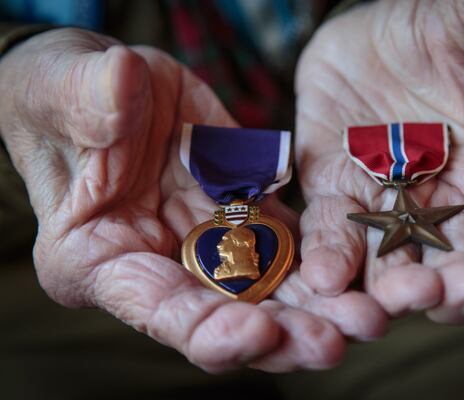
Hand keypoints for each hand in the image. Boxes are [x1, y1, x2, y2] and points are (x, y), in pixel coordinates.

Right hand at [0, 28, 386, 371]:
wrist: (114, 87)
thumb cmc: (68, 95)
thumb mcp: (65, 90)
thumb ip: (90, 100)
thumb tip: (122, 89)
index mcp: (104, 260)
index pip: (158, 312)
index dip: (208, 330)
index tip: (257, 332)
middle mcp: (166, 266)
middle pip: (229, 317)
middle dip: (284, 335)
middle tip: (334, 341)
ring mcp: (214, 246)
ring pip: (273, 290)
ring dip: (320, 308)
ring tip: (369, 317)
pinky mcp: (251, 214)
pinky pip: (295, 243)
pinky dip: (329, 260)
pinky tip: (369, 271)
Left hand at [295, 0, 463, 322]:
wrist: (370, 42)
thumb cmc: (433, 34)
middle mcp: (451, 206)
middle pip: (457, 267)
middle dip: (448, 289)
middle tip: (436, 295)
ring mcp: (392, 211)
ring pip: (393, 266)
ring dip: (384, 291)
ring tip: (373, 309)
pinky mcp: (339, 200)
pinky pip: (336, 236)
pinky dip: (331, 259)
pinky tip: (322, 278)